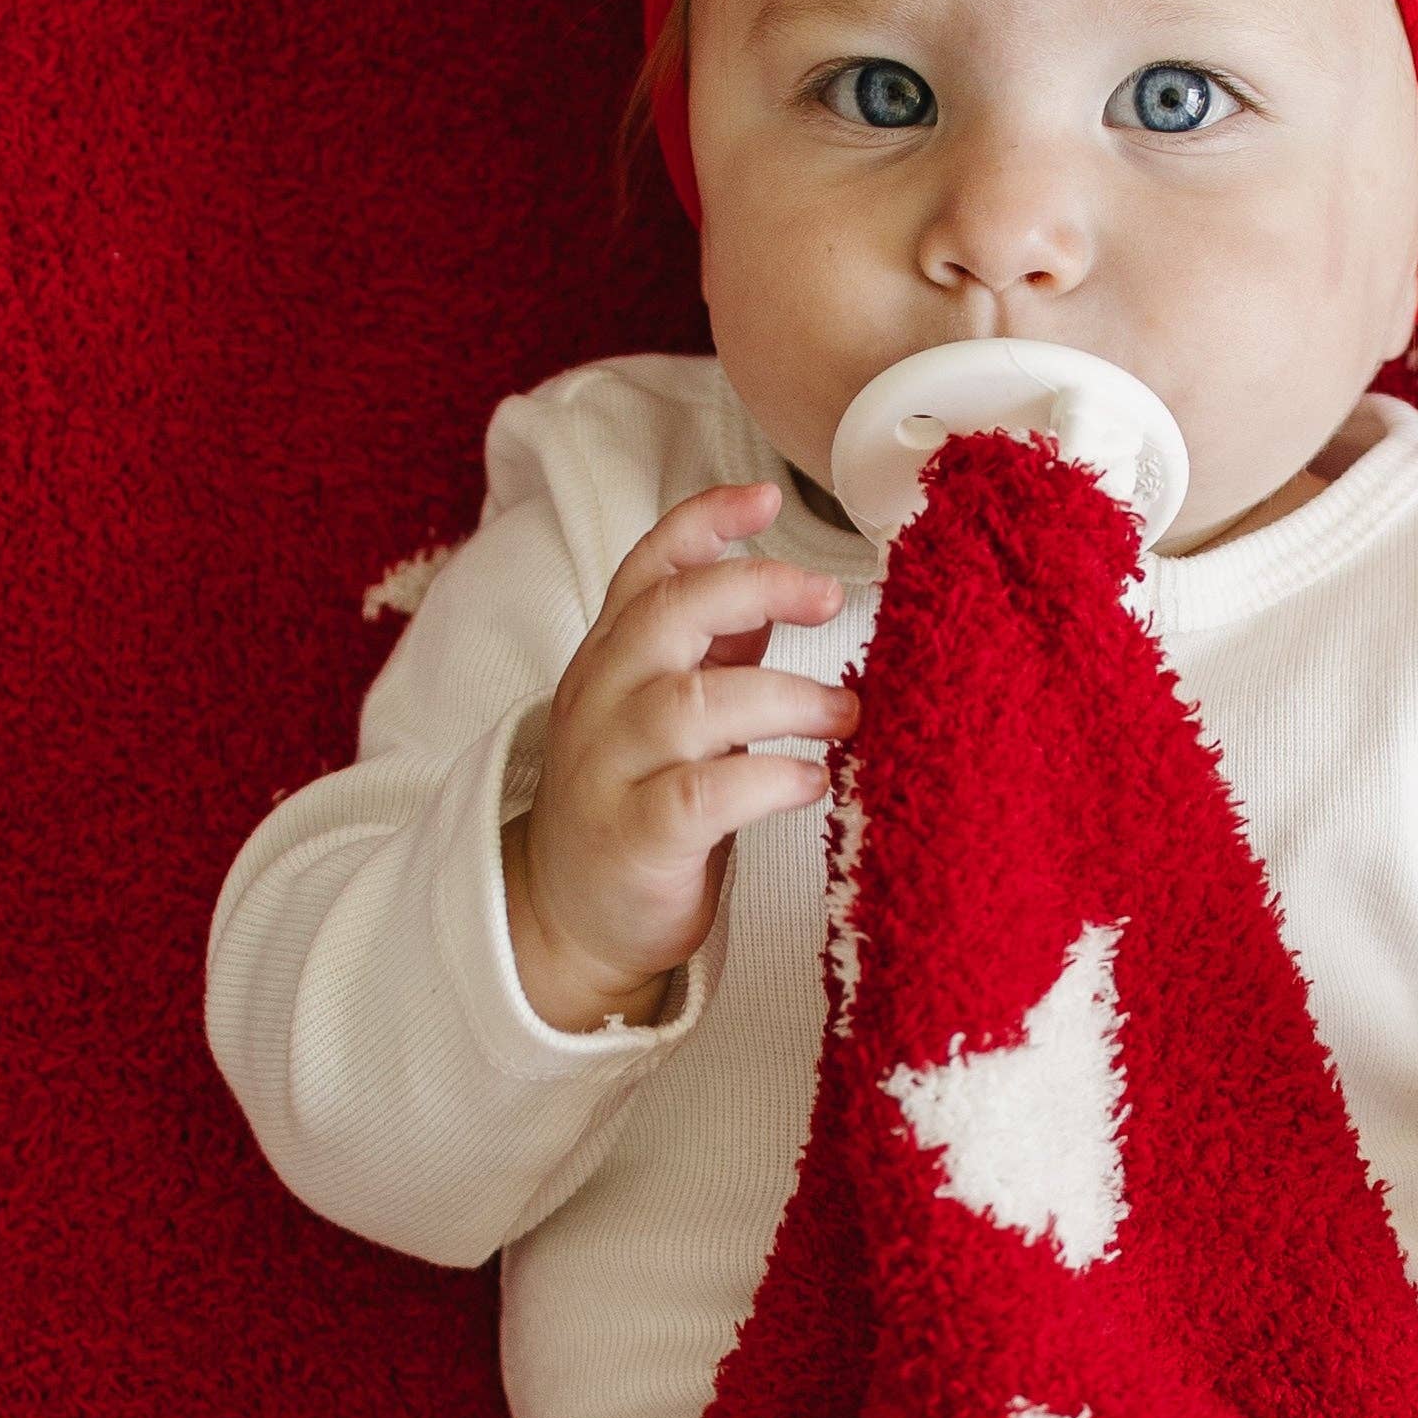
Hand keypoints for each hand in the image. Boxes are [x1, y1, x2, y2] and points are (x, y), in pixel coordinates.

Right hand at [503, 482, 861, 1031]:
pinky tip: (811, 781)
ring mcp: (611, 770)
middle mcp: (603, 701)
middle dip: (756, 588)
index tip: (766, 497)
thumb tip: (780, 591)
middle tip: (831, 598)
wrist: (571, 920)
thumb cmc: (637, 804)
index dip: (704, 523)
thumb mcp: (669, 713)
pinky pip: (700, 795)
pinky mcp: (634, 840)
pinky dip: (766, 780)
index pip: (648, 568)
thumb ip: (713, 652)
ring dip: (785, 697)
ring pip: (692, 703)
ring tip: (845, 715)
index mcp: (612, 659)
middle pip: (668, 614)